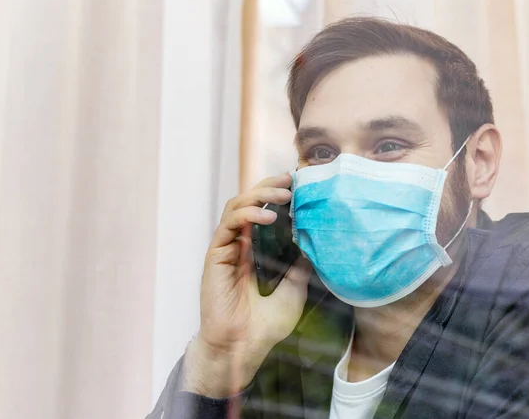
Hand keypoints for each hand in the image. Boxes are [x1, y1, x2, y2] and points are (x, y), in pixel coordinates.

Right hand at [184, 173, 311, 396]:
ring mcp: (227, 248)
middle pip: (249, 203)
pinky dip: (247, 214)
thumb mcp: (295, 288)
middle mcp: (239, 245)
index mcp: (255, 251)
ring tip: (282, 196)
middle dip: (268, 187)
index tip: (298, 185)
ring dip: (259, 195)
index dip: (277, 196)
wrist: (245, 346)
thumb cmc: (266, 324)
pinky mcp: (216, 255)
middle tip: (290, 181)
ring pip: (236, 207)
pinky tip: (267, 216)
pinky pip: (228, 225)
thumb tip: (312, 240)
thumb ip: (299, 263)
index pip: (263, 212)